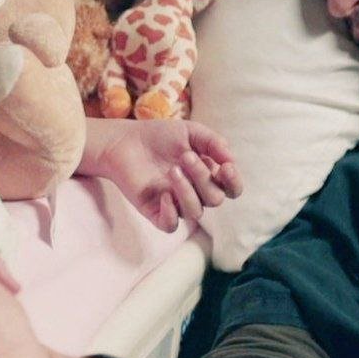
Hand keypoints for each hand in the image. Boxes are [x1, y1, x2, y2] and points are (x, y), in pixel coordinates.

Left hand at [83, 118, 242, 231]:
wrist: (124, 141)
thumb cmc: (158, 136)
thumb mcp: (191, 131)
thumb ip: (214, 143)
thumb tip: (231, 160)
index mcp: (207, 175)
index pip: (231, 189)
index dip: (233, 183)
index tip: (225, 167)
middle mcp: (195, 192)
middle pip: (215, 199)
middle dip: (203, 177)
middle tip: (184, 156)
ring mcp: (175, 203)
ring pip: (195, 212)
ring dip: (187, 191)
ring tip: (172, 170)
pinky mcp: (155, 212)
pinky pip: (171, 226)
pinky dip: (170, 213)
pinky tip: (162, 194)